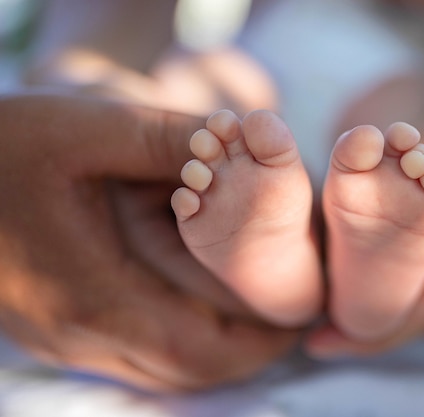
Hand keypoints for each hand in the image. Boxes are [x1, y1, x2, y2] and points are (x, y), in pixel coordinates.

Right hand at [0, 93, 297, 390]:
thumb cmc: (3, 148)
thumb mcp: (85, 128)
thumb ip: (167, 138)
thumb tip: (235, 138)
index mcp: (93, 295)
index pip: (201, 349)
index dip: (260, 342)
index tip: (301, 318)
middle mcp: (80, 334)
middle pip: (187, 370)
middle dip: (248, 351)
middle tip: (288, 318)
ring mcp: (64, 338)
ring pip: (162, 371)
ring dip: (216, 348)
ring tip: (255, 314)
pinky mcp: (56, 327)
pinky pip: (134, 355)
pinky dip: (180, 340)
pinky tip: (196, 306)